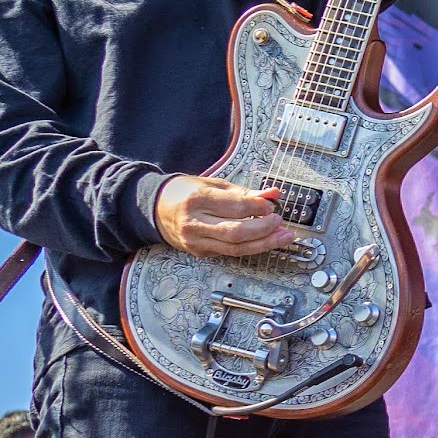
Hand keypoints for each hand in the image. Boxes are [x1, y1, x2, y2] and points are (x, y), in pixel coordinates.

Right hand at [155, 174, 292, 258]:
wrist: (156, 208)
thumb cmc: (185, 192)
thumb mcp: (214, 184)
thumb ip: (245, 192)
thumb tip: (273, 195)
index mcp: (197, 199)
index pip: (235, 207)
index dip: (258, 207)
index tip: (272, 205)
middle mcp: (194, 222)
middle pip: (236, 232)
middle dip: (264, 229)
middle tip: (279, 222)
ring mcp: (195, 241)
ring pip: (235, 248)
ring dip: (263, 244)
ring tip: (282, 236)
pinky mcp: (199, 252)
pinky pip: (229, 252)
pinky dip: (249, 247)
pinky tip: (263, 241)